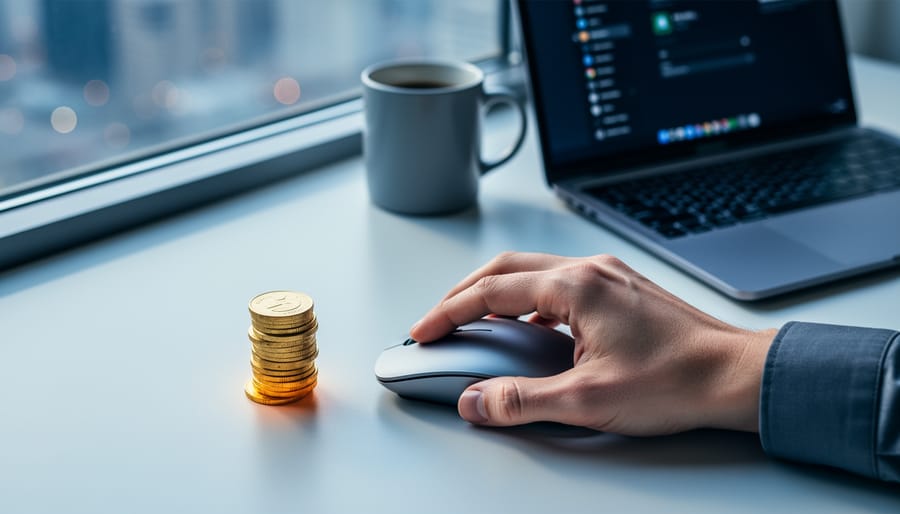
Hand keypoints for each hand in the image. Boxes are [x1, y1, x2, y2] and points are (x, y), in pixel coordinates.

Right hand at [409, 252, 776, 435]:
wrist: (736, 375)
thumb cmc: (676, 381)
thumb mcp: (587, 400)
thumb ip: (521, 400)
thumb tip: (476, 402)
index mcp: (576, 287)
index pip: (491, 292)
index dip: (449, 312)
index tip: (424, 330)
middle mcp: (590, 271)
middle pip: (506, 269)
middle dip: (463, 294)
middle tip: (438, 321)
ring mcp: (608, 276)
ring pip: (532, 274)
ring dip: (496, 294)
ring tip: (474, 323)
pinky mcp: (620, 290)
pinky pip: (558, 286)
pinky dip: (528, 303)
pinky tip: (527, 331)